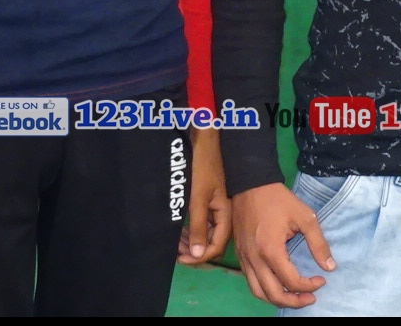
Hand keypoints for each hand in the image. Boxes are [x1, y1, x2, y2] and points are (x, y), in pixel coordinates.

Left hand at [178, 128, 231, 264]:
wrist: (202, 140)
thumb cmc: (201, 167)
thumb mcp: (198, 199)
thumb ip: (197, 227)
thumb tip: (197, 255)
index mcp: (225, 214)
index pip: (217, 246)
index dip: (200, 256)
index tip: (181, 259)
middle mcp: (222, 213)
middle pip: (211, 241)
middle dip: (193, 250)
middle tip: (175, 252)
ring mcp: (215, 207)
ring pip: (205, 232)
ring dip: (190, 240)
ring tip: (174, 243)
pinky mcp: (206, 200)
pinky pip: (200, 222)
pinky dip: (190, 229)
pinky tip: (178, 230)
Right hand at [229, 182, 332, 308]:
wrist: (250, 184)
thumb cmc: (278, 199)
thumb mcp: (305, 217)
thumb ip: (318, 244)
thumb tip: (330, 267)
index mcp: (271, 251)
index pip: (291, 282)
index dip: (310, 286)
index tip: (321, 279)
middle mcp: (254, 260)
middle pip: (274, 295)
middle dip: (295, 302)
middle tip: (310, 298)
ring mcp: (244, 259)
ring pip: (259, 293)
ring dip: (278, 300)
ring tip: (295, 296)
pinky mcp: (240, 255)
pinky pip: (251, 282)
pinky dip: (265, 290)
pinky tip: (278, 285)